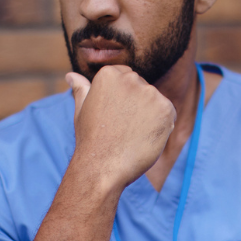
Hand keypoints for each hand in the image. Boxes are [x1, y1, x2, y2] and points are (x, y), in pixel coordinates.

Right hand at [66, 66, 175, 191]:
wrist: (103, 166)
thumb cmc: (91, 140)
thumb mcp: (82, 110)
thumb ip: (81, 89)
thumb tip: (71, 75)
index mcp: (109, 74)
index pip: (127, 78)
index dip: (123, 100)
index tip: (116, 116)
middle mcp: (130, 78)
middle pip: (143, 88)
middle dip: (137, 106)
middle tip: (123, 128)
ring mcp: (150, 92)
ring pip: (156, 102)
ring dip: (150, 116)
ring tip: (133, 134)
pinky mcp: (166, 108)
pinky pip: (169, 114)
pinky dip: (162, 126)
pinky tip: (145, 137)